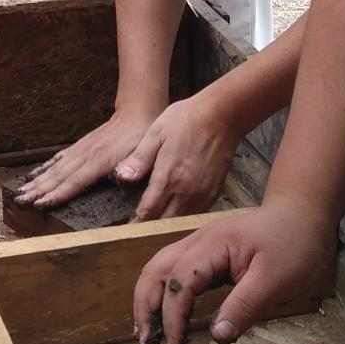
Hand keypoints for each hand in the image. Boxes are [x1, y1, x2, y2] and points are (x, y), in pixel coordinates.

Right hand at [14, 107, 156, 208]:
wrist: (137, 114)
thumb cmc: (141, 137)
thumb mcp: (143, 154)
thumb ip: (134, 167)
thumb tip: (124, 178)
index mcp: (101, 161)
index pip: (76, 181)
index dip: (58, 193)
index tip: (41, 203)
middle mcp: (86, 155)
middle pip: (58, 176)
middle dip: (38, 190)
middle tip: (20, 201)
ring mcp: (81, 150)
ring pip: (55, 168)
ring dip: (37, 181)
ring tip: (21, 192)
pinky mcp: (80, 147)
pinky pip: (59, 159)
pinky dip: (45, 168)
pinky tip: (35, 174)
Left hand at [124, 95, 239, 220]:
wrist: (222, 116)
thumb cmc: (186, 120)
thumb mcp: (156, 133)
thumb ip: (139, 158)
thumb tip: (122, 177)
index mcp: (169, 178)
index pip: (148, 213)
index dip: (136, 222)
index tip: (127, 226)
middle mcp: (187, 192)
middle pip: (164, 224)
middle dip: (150, 227)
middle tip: (137, 227)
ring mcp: (202, 195)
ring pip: (181, 222)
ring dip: (167, 225)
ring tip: (154, 223)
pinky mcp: (214, 193)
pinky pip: (196, 215)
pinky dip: (183, 218)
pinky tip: (174, 212)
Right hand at [133, 200, 336, 343]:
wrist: (301, 214)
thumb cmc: (293, 243)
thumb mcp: (275, 280)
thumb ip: (244, 307)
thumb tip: (217, 336)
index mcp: (213, 245)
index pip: (179, 281)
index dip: (172, 315)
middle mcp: (198, 241)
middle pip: (156, 269)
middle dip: (145, 304)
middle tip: (145, 340)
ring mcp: (199, 246)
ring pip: (159, 268)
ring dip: (149, 298)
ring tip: (146, 330)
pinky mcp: (205, 255)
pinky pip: (174, 272)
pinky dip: (162, 293)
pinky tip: (165, 313)